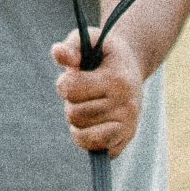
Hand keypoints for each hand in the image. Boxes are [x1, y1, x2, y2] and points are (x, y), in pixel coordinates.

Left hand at [51, 28, 145, 159]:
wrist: (131, 65)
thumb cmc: (104, 53)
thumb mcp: (90, 41)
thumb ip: (71, 47)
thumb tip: (58, 54)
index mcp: (116, 79)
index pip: (70, 89)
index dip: (64, 83)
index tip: (75, 76)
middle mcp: (126, 104)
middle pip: (74, 114)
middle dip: (71, 103)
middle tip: (84, 93)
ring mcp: (128, 124)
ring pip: (82, 134)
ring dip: (77, 121)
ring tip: (87, 106)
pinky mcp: (125, 139)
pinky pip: (96, 149)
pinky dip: (86, 139)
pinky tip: (91, 124)